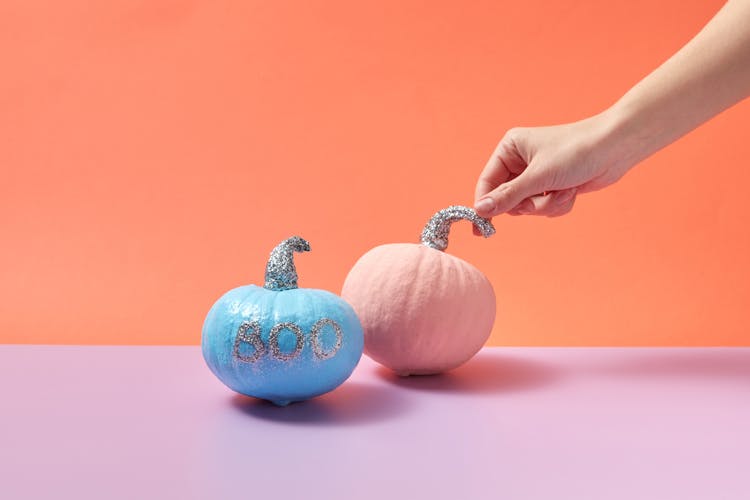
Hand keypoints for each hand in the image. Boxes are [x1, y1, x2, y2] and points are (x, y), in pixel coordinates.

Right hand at [474, 112, 633, 217]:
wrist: (616, 148)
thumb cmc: (577, 151)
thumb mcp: (538, 177)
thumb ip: (508, 196)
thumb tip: (480, 210)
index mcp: (510, 149)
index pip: (487, 182)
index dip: (485, 205)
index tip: (480, 229)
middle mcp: (520, 161)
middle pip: (507, 199)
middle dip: (527, 204)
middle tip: (539, 201)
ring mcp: (536, 175)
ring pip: (527, 207)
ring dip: (546, 205)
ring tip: (563, 191)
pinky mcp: (552, 186)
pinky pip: (544, 208)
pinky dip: (557, 205)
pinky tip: (571, 191)